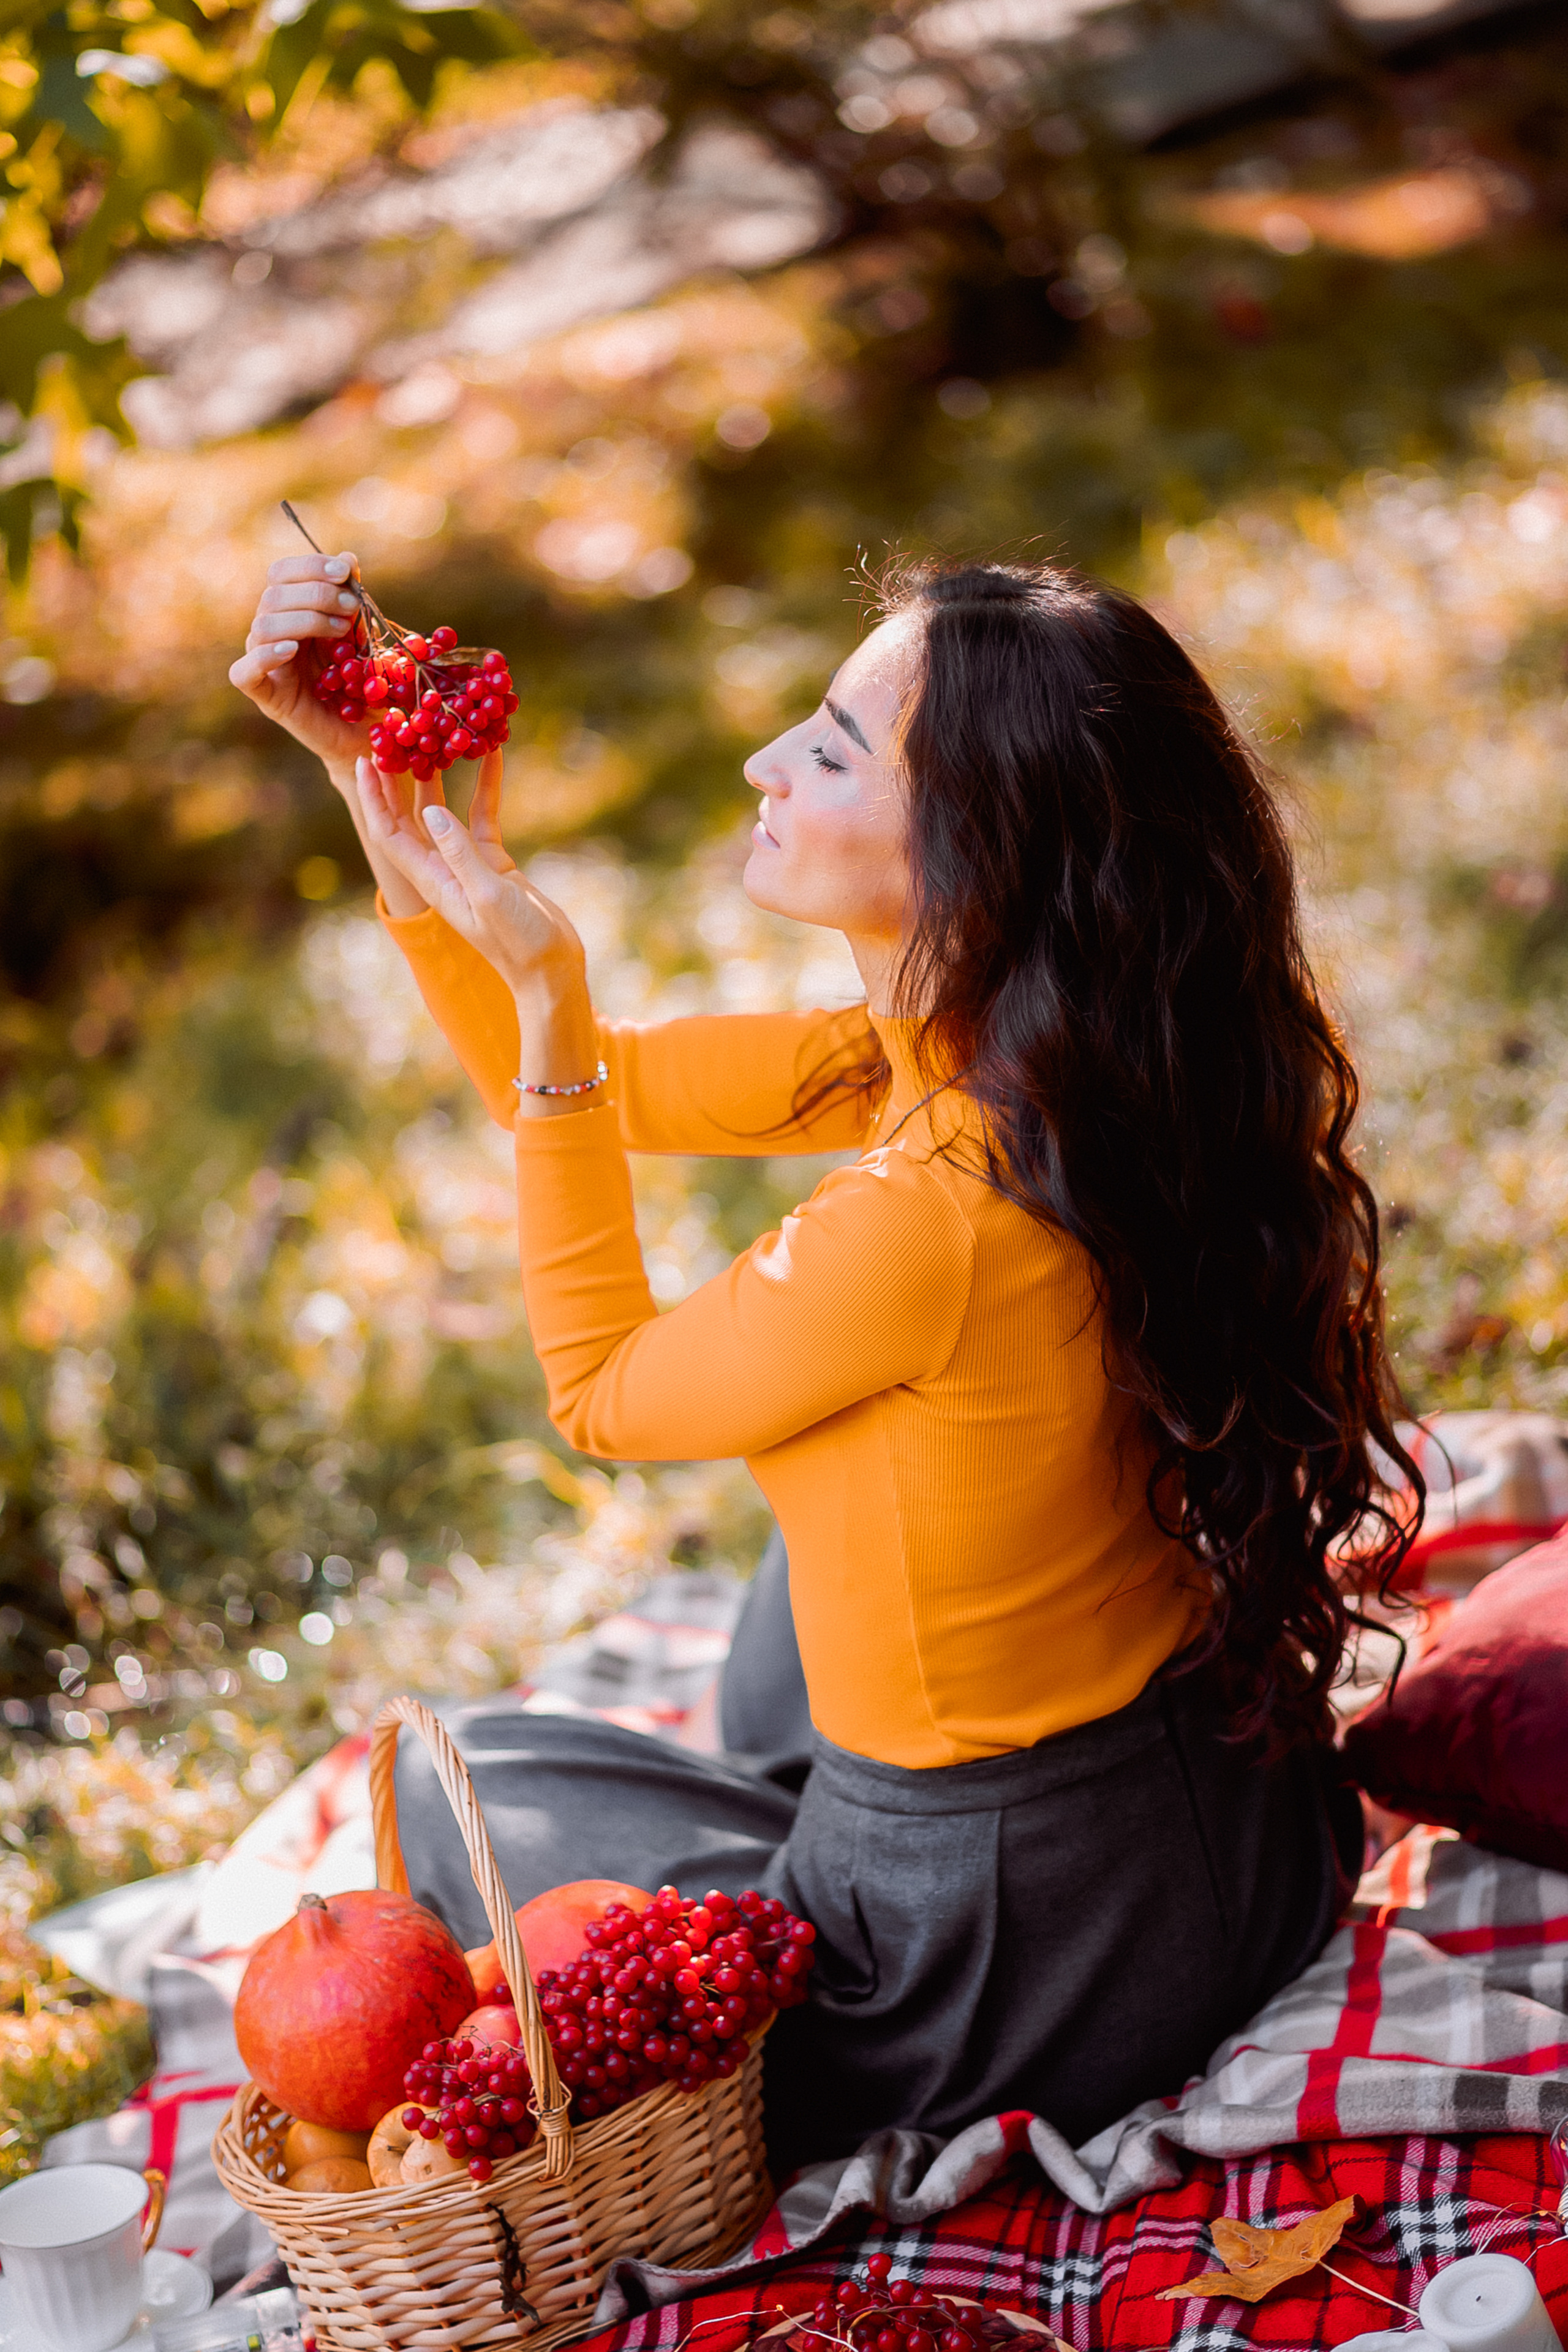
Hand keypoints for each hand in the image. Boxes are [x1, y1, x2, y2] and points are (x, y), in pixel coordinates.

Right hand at [229, 550, 388, 778]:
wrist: (367, 735)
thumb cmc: (365, 685)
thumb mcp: (364, 638)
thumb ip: (353, 602)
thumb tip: (347, 558)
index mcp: (293, 612)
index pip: (283, 574)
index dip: (309, 566)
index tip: (345, 571)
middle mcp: (274, 633)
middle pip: (274, 595)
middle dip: (316, 594)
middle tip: (351, 609)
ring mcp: (266, 665)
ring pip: (263, 626)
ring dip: (304, 620)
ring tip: (339, 631)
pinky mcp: (265, 696)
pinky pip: (244, 672)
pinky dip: (265, 656)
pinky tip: (292, 650)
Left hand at [359, 757, 579, 991]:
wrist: (551, 968)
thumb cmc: (519, 942)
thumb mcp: (488, 896)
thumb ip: (461, 854)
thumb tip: (432, 811)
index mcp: (432, 880)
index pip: (390, 833)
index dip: (374, 798)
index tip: (364, 760)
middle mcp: (442, 870)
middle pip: (408, 818)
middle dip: (395, 780)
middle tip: (391, 738)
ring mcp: (467, 864)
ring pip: (443, 812)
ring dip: (437, 777)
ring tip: (433, 737)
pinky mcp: (493, 861)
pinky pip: (483, 816)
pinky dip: (487, 788)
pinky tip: (493, 756)